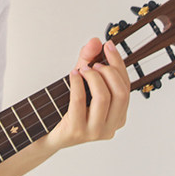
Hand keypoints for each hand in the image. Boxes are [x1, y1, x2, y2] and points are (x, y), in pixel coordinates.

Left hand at [47, 36, 129, 150]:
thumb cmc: (68, 110)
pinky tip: (73, 74)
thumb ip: (89, 61)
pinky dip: (77, 83)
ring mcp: (95, 132)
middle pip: (121, 92)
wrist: (47, 134)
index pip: (126, 87)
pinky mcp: (77, 131)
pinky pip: (80, 101)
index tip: (108, 46)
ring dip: (93, 77)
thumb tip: (95, 42)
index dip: (118, 64)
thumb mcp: (81, 82)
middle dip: (109, 71)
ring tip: (82, 69)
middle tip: (94, 63)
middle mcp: (111, 127)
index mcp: (118, 117)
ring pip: (103, 97)